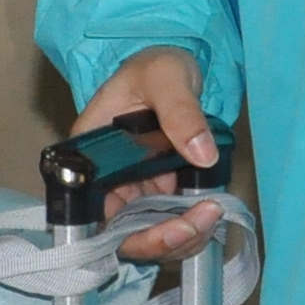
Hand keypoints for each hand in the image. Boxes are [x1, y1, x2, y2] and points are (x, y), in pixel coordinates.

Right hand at [71, 48, 227, 261]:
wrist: (174, 67)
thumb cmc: (155, 66)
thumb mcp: (165, 76)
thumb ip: (180, 110)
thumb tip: (201, 153)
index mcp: (90, 155)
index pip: (91, 214)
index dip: (122, 233)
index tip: (163, 229)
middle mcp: (107, 181)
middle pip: (122, 234)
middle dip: (163, 239)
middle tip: (201, 220)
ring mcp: (134, 190)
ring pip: (150, 236)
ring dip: (183, 237)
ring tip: (213, 211)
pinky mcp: (159, 193)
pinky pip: (172, 225)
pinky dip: (194, 227)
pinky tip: (213, 208)